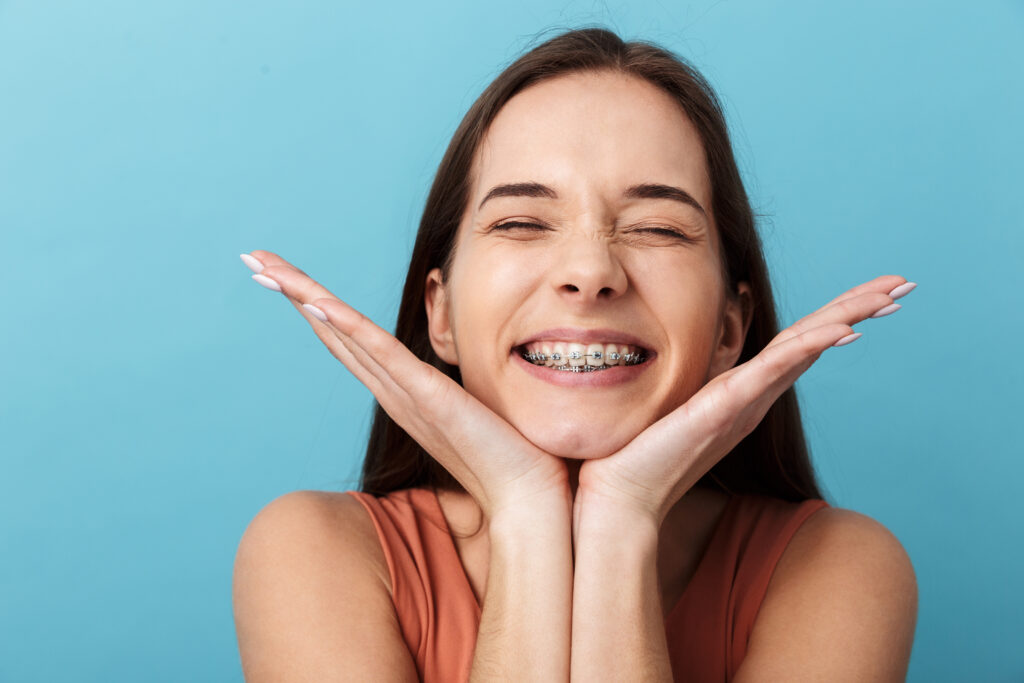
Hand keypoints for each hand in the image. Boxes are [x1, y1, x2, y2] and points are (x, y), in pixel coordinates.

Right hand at [242, 250, 570, 519]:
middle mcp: (392, 390)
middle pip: (332, 330)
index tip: (284, 274)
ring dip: (304, 297)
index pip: (348, 338)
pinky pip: (381, 355)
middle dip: (292, 292)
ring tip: (266, 267)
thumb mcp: (473, 406)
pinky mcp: (429, 397)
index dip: (314, 304)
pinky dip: (347, 328)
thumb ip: (455, 388)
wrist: (526, 498)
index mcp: (401, 390)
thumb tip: (463, 372)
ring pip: (344, 334)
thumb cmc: (508, 456)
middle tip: (253, 258)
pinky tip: (317, 303)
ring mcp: (405, 393)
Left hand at [574, 275, 914, 526]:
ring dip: (848, 318)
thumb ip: (700, 376)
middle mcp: (754, 395)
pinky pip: (772, 372)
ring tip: (889, 297)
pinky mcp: (723, 408)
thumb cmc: (645, 451)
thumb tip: (704, 347)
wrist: (623, 494)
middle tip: (905, 284)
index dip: (838, 313)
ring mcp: (743, 402)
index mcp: (745, 390)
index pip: (799, 342)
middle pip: (815, 340)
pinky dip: (809, 349)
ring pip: (804, 350)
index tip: (878, 290)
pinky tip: (841, 330)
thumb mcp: (679, 401)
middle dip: (860, 308)